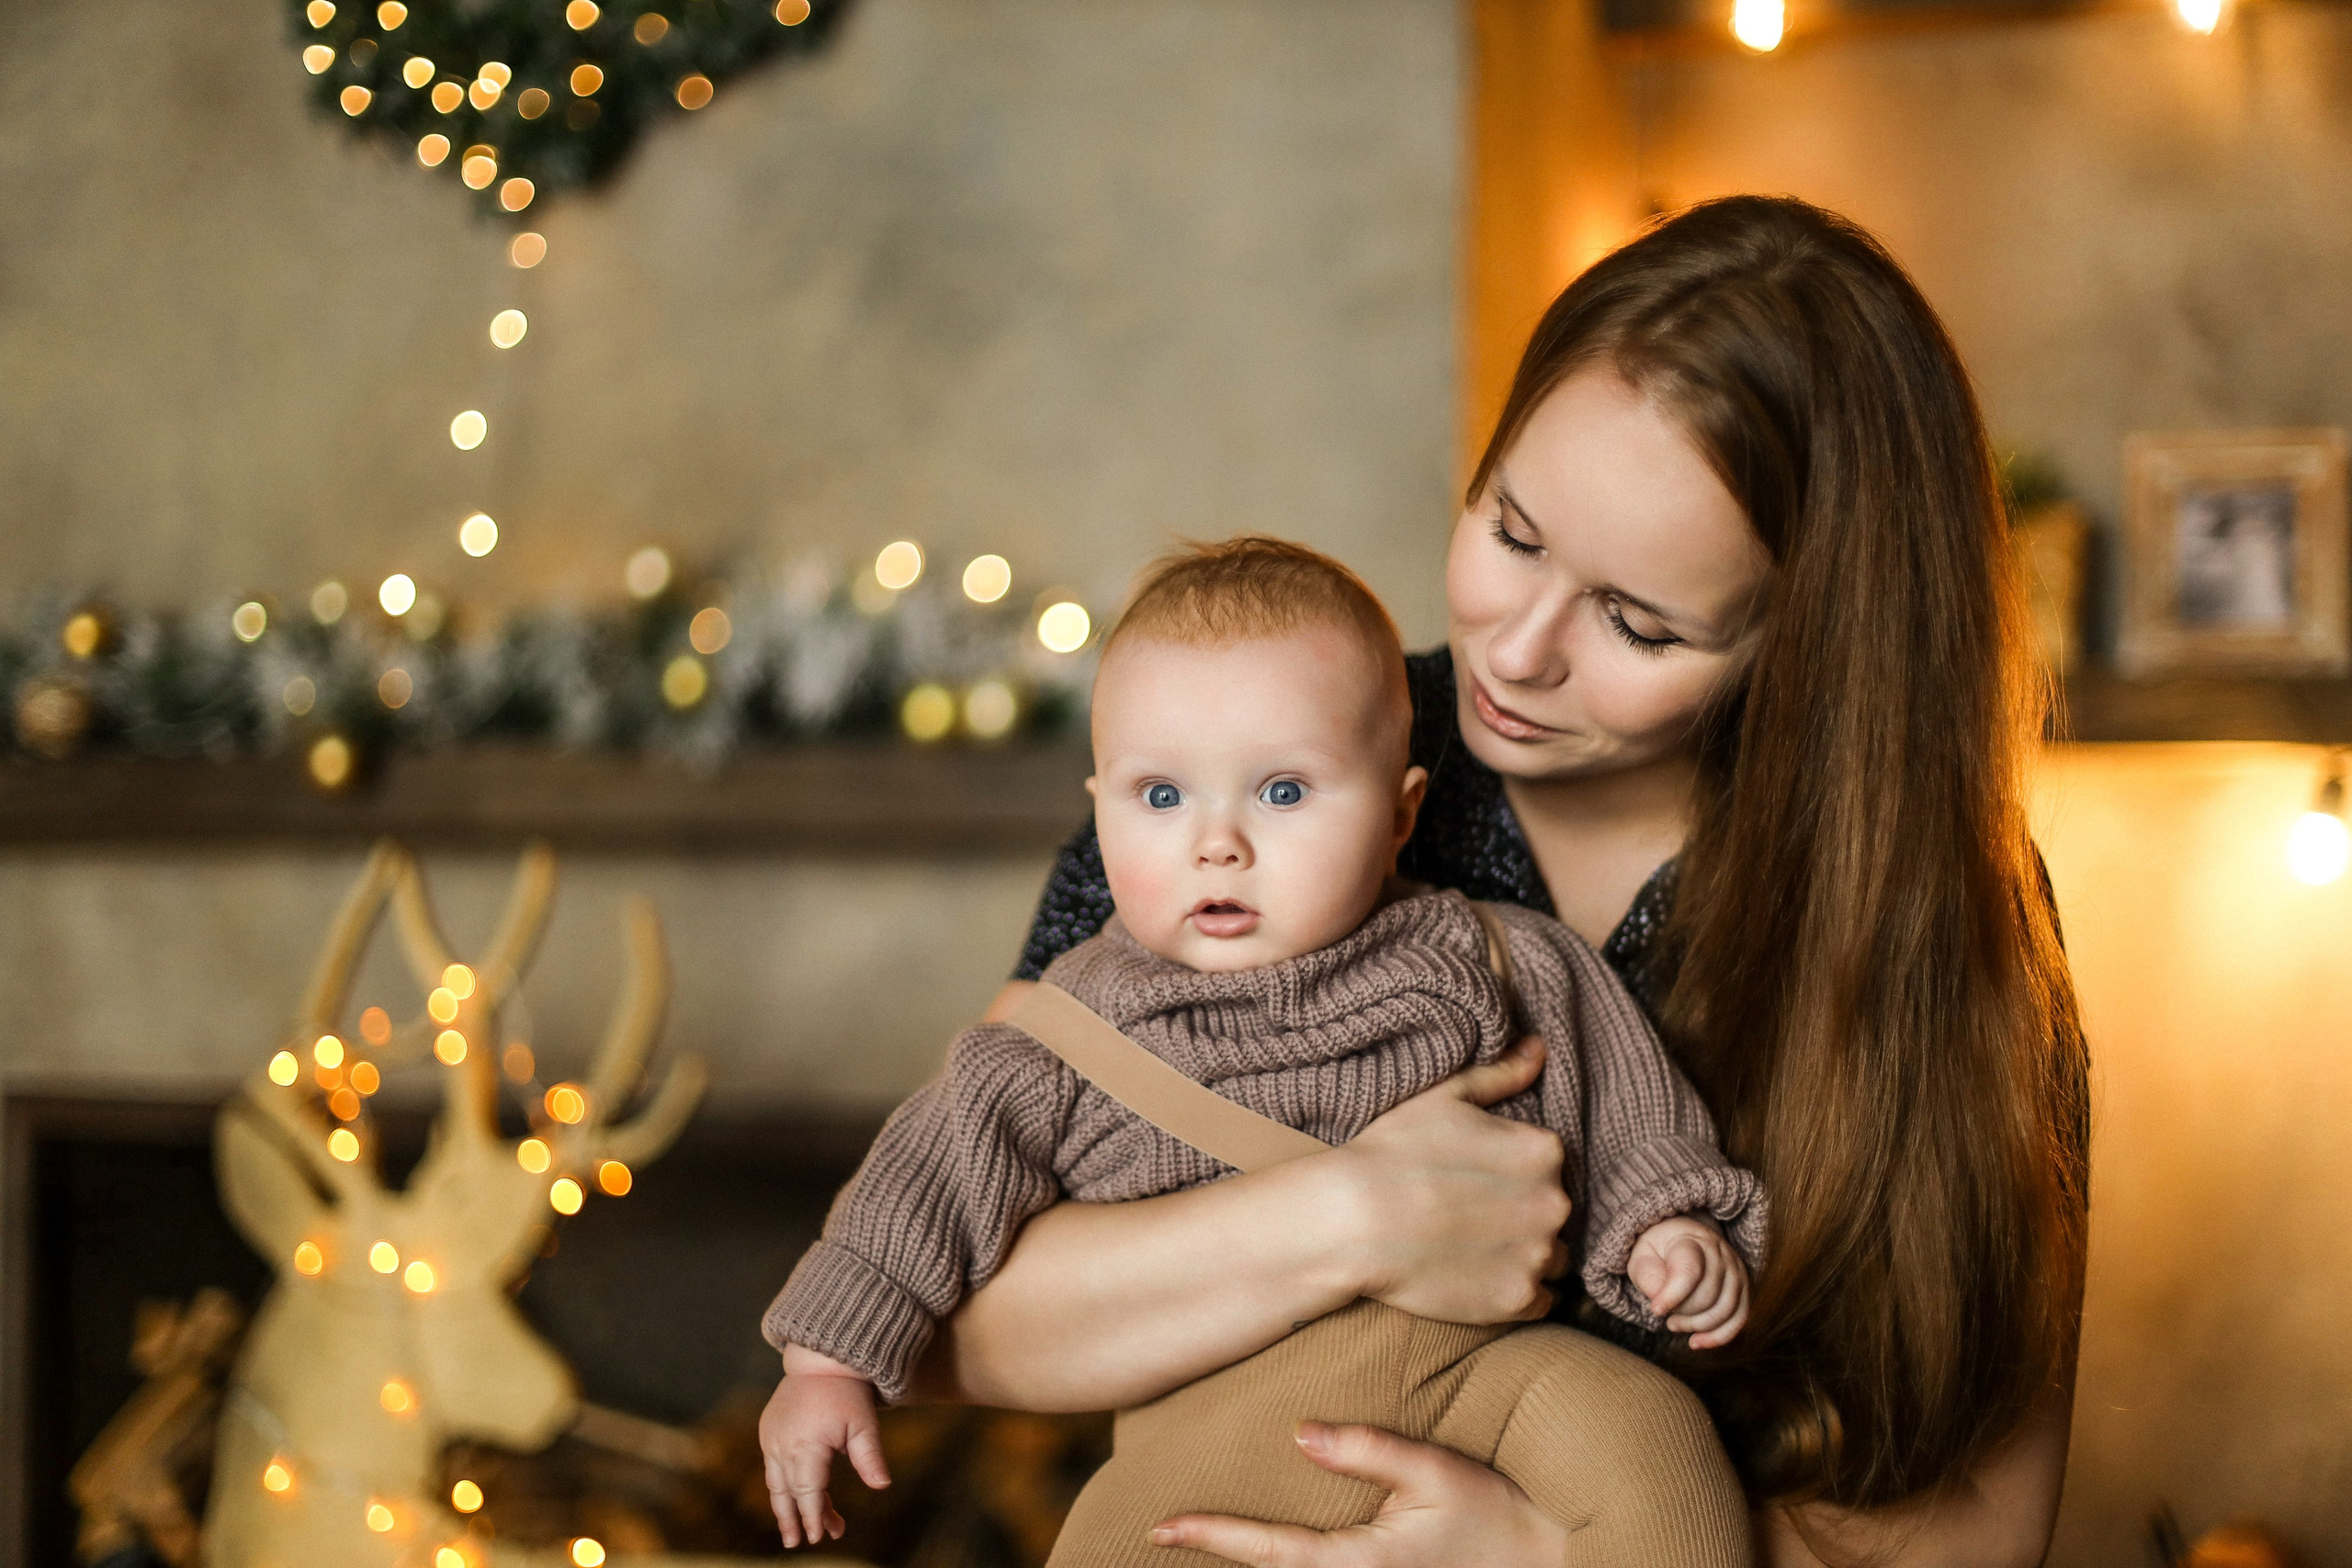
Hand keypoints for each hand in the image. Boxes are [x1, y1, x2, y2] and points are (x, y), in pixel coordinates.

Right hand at [758, 1350, 891, 1547]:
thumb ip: (870, 1457)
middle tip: (801, 1543)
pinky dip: (781, 1486)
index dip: (814, 1515)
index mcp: (807, 1445)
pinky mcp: (768, 1431)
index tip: (821, 1536)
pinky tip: (794, 1499)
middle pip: (789, 1492)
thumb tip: (883, 1485)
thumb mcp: (864, 1423)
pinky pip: (772, 1467)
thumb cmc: (847, 1393)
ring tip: (793, 1533)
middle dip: (797, 1519)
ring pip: (776, 1483)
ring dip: (786, 1507)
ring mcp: (771, 1437)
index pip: (809, 1491)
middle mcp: (782, 1444)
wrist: (821, 1361)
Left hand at [1151, 1421, 1567, 1566]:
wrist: (1553, 1563)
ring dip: (1252, 1566)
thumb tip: (1300, 1435)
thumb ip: (1369, 1451)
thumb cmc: (1500, 1516)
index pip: (1267, 1552)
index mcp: (1359, 1563)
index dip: (1210, 1537)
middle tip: (1160, 1535)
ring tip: (1202, 1543)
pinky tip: (1268, 1557)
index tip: (1161, 1526)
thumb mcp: (1437, 1473)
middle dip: (1218, 1557)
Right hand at [1327, 1035, 1571, 1323]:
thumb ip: (1501, 1074)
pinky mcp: (1518, 1300)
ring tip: (1474, 1246)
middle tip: (1473, 1213)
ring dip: (1526, 1252)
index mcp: (1544, 1150)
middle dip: (1524, 1211)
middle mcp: (1555, 1203)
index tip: (1479, 1177)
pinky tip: (1476, 1275)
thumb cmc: (1391, 1151)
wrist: (1351, 1222)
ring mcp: (1538, 1255)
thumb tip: (1540, 1048)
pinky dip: (1517, 1290)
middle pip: (1555, 1210)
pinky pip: (1540, 1300)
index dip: (1514, 1170)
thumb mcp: (1445, 1096)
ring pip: (1552, 1255)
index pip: (1550, 1163)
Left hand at [1626, 1216, 1747, 1347]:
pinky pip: (1739, 1318)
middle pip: (1708, 1295)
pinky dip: (1718, 1336)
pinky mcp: (1743, 1288)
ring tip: (1673, 1323)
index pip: (1689, 1271)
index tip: (1656, 1309)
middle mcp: (1720, 1253)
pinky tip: (1696, 1342)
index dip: (1672, 1296)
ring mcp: (1736, 1270)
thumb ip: (1648, 1277)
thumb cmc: (1657, 1251)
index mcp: (1692, 1239)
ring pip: (1725, 1310)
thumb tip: (1663, 1305)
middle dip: (1682, 1312)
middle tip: (1661, 1310)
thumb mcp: (1642, 1256)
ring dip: (1696, 1325)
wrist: (1680, 1238)